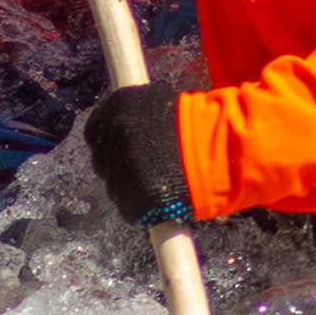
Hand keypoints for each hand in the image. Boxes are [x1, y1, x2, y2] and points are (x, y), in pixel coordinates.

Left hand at [83, 81, 195, 228]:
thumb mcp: (158, 104)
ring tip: (154, 187)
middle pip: (102, 162)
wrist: (221, 150)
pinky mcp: (136, 197)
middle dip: (117, 168)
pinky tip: (156, 203)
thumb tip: (119, 124)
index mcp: (118, 108)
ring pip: (114, 187)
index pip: (94, 133)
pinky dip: (139, 210)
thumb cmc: (196, 124)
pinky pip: (128, 209)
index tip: (117, 152)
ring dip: (129, 189)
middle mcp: (115, 135)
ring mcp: (123, 167)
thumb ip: (132, 114)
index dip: (106, 145)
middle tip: (141, 171)